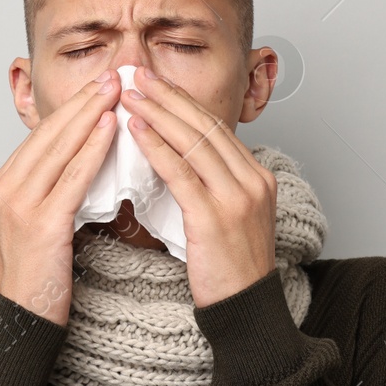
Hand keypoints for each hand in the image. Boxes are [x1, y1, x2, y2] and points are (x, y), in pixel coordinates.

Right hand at [0, 71, 120, 325]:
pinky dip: (93, 148)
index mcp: (2, 186)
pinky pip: (72, 176)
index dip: (70, 109)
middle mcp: (5, 188)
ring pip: (60, 147)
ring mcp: (19, 204)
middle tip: (110, 76)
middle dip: (82, 101)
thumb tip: (80, 167)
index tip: (96, 88)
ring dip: (91, 114)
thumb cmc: (36, 280)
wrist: (20, 322)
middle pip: (48, 133)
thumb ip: (49, 193)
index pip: (40, 137)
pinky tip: (111, 128)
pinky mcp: (41, 223)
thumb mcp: (35, 226)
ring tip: (115, 90)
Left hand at [121, 67, 276, 307]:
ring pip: (193, 142)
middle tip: (136, 75)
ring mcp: (237, 198)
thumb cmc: (229, 270)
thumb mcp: (228, 218)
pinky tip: (136, 132)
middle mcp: (252, 181)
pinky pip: (181, 173)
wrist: (245, 310)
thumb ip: (210, 186)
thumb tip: (174, 160)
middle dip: (167, 96)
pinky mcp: (216, 218)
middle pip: (204, 126)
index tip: (154, 84)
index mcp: (257, 177)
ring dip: (157, 114)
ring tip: (128, 96)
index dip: (181, 102)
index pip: (215, 127)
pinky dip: (156, 147)